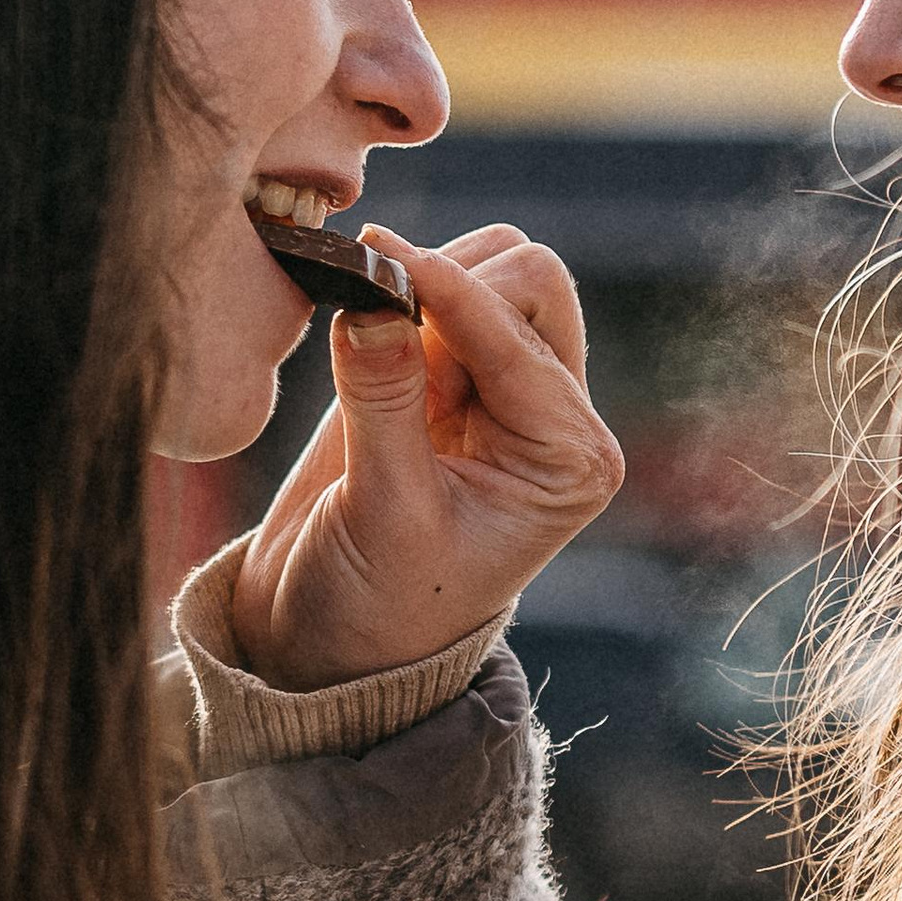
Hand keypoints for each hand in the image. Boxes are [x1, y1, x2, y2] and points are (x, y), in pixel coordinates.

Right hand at [229, 222, 622, 689]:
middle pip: (528, 281)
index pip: (521, 333)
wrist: (331, 641)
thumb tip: (371, 297)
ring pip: (487, 270)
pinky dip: (394, 292)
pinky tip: (353, 329)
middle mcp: (554, 418)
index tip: (377, 258)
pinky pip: (434, 294)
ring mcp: (502, 391)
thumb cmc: (375, 606)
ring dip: (422, 287)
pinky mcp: (444, 377)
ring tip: (364, 355)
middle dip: (449, 285)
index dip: (448, 292)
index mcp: (570, 459)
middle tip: (371, 325)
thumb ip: (383, 399)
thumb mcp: (384, 512)